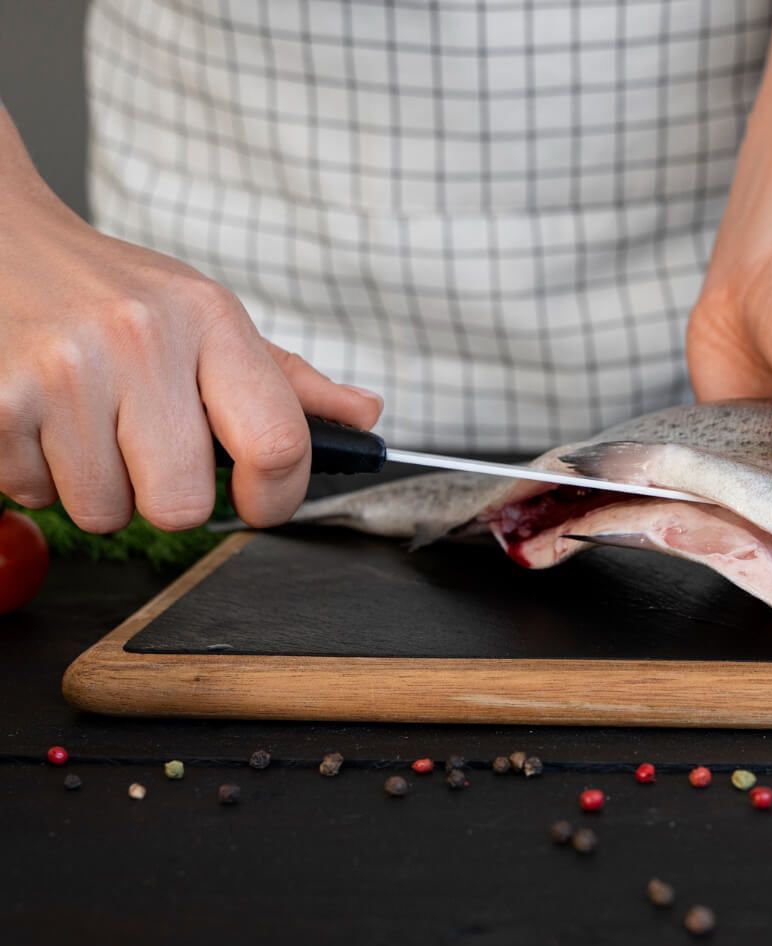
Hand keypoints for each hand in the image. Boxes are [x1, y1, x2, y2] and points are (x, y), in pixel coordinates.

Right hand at [0, 185, 381, 531]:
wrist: (3, 239)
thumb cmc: (117, 292)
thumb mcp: (209, 317)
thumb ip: (289, 380)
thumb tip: (366, 415)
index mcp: (210, 320)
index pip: (278, 445)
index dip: (275, 497)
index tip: (259, 499)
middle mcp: (140, 340)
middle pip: (183, 504)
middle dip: (168, 496)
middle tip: (148, 449)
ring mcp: (63, 371)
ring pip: (106, 510)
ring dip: (99, 486)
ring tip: (88, 424)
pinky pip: (37, 496)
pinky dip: (40, 475)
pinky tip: (44, 420)